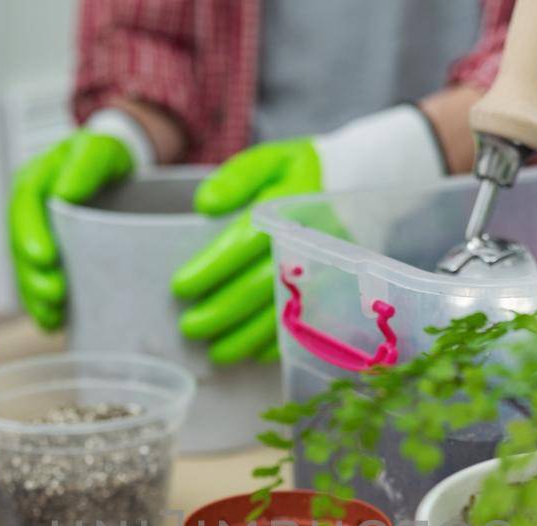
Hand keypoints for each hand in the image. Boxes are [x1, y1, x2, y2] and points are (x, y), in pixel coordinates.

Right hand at [7, 130, 133, 330]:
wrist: (116, 166)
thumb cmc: (106, 155)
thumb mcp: (98, 150)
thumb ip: (84, 167)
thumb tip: (65, 194)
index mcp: (33, 182)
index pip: (24, 208)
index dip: (30, 235)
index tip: (45, 259)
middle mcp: (28, 213)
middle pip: (20, 247)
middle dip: (33, 276)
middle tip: (55, 295)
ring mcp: (36, 236)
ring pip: (26, 271)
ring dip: (36, 297)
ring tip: (53, 316)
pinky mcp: (50, 257)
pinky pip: (39, 283)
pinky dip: (44, 306)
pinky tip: (54, 324)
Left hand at [170, 140, 321, 364]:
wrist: (356, 183)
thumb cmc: (299, 174)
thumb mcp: (269, 160)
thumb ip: (236, 178)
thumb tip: (204, 205)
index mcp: (287, 209)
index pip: (244, 243)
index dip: (212, 268)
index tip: (180, 287)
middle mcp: (307, 245)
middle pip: (261, 286)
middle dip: (223, 311)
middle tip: (190, 327)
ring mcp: (324, 272)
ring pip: (283, 312)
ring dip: (247, 337)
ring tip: (216, 352)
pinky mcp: (334, 290)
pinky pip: (307, 324)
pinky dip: (280, 342)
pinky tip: (254, 354)